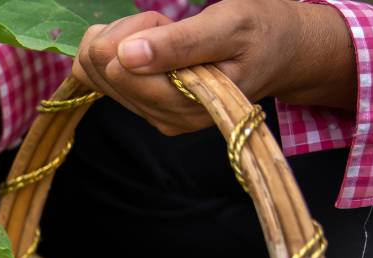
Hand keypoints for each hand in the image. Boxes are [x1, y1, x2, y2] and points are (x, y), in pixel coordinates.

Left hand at [71, 0, 355, 135]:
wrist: (280, 53)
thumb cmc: (260, 31)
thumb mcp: (230, 25)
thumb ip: (179, 43)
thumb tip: (125, 56)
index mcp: (185, 104)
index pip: (117, 67)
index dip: (140, 31)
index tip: (171, 23)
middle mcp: (163, 118)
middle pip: (99, 67)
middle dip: (130, 33)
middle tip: (170, 28)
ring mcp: (151, 115)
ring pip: (93, 71)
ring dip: (125, 40)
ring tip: (168, 37)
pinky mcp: (143, 108)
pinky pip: (99, 77)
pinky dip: (121, 51)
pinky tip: (153, 48)